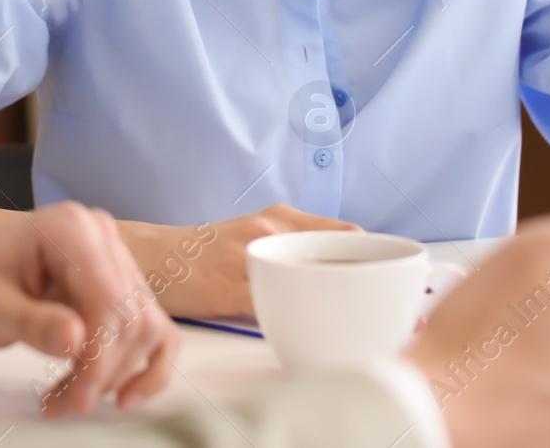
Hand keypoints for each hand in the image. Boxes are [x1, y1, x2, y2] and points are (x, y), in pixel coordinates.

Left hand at [0, 202, 178, 414]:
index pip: (106, 298)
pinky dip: (148, 364)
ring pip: (142, 327)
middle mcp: (102, 236)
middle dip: (102, 371)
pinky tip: (127, 396)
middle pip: (129, 316)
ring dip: (113, 374)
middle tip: (65, 405)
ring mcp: (115, 257)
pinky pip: (153, 326)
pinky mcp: (120, 283)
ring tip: (68, 399)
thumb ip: (32, 323)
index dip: (100, 355)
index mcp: (70, 229)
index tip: (79, 399)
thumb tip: (77, 340)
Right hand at [118, 205, 360, 317]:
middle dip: (361, 286)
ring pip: (309, 283)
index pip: (346, 232)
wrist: (160, 258)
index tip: (389, 281)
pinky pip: (273, 308)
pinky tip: (303, 332)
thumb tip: (341, 276)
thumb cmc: (210, 253)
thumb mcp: (257, 235)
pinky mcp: (232, 288)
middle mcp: (269, 230)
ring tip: (350, 323)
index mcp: (281, 217)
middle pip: (336, 256)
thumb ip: (295, 247)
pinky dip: (293, 322)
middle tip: (380, 309)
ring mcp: (251, 258)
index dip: (371, 258)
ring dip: (332, 306)